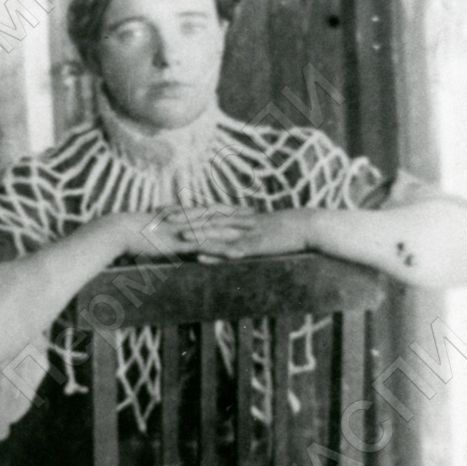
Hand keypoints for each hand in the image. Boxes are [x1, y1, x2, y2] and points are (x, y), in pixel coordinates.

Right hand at [110, 205, 259, 259]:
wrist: (120, 231)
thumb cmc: (129, 230)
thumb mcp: (148, 225)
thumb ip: (160, 223)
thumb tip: (163, 221)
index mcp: (179, 216)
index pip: (206, 210)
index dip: (224, 208)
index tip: (238, 207)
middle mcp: (186, 221)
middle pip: (216, 217)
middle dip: (237, 216)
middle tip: (255, 214)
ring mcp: (185, 232)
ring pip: (217, 230)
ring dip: (237, 230)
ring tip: (255, 231)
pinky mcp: (183, 244)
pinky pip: (209, 248)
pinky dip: (226, 250)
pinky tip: (239, 254)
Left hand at [172, 207, 315, 259]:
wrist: (306, 226)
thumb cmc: (282, 227)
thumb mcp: (256, 223)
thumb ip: (239, 224)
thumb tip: (224, 226)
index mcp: (236, 214)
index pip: (204, 209)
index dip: (183, 209)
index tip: (162, 209)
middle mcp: (237, 220)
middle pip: (206, 217)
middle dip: (183, 218)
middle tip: (160, 219)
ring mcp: (246, 232)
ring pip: (218, 232)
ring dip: (198, 234)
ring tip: (177, 236)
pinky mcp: (255, 246)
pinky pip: (232, 250)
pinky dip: (217, 252)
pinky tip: (203, 256)